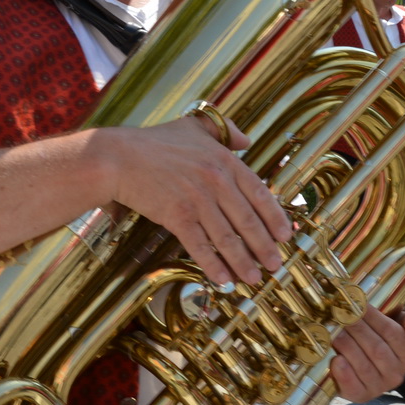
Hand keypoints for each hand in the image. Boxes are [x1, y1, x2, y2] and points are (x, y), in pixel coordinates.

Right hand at [104, 114, 291, 286]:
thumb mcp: (194, 126)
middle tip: (275, 265)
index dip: (275, 217)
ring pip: (227, 238)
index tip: (284, 235)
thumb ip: (223, 130)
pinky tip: (223, 279)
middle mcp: (216, 181)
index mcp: (224, 161)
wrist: (119, 158)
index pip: (259, 193)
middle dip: (264, 247)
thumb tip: (246, 140)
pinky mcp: (177, 217)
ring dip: (243, 262)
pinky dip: (213, 265)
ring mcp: (197, 200)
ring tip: (253, 278)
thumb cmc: (154, 142)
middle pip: (247, 221)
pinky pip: (200, 246)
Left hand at [330, 308, 404, 402]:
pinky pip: (354, 387)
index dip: (374, 317)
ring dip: (347, 347)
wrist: (366, 360)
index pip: (392, 333)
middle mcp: (397, 374)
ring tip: (335, 332)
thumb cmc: (384, 338)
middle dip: (357, 329)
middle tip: (341, 316)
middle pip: (376, 348)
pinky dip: (344, 374)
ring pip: (364, 366)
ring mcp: (380, 387)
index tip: (358, 305)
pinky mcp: (362, 395)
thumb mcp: (403, 325)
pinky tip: (336, 360)